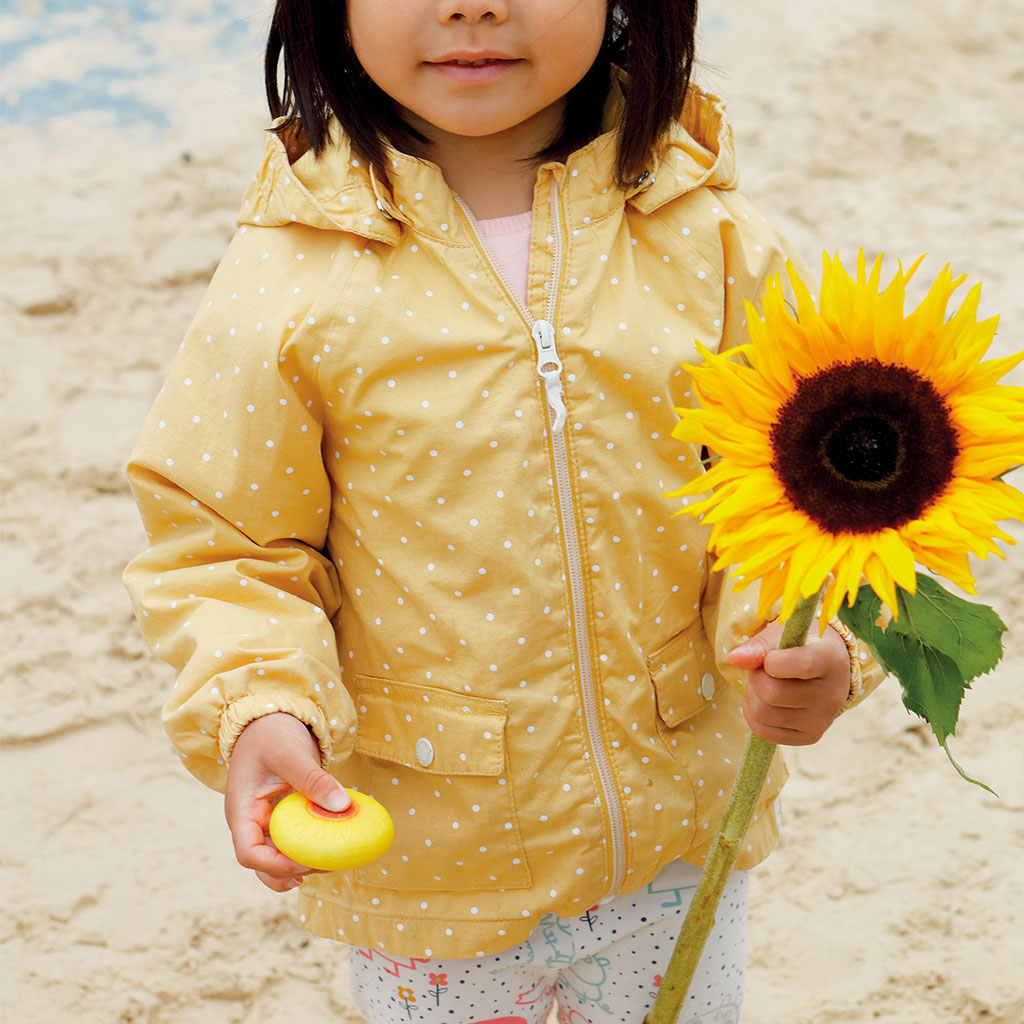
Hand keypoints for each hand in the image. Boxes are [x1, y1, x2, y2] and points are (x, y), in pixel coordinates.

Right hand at [224, 712, 348, 891]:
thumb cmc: (270, 733)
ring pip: (283, 856)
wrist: (269, 720)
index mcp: (242, 811)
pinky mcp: (287, 816)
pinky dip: (317, 842)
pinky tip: (339, 839)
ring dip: (308, 860)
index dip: (275, 865)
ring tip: (338, 857)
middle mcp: (252, 823)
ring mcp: (269, 821)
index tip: (306, 861)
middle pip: (265, 865)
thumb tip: (342, 806)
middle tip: (329, 864)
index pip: (248, 853)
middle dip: (294, 870)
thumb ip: (312, 778)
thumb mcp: (289, 752)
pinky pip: (299, 837)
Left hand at [728, 623, 849, 745]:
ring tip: (764, 683)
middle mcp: (833, 694)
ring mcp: (823, 720)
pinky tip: (764, 701)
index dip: (772, 661)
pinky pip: (764, 732)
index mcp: (831, 660)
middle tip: (760, 669)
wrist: (824, 667)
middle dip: (756, 678)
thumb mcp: (781, 635)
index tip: (770, 657)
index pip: (801, 665)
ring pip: (763, 714)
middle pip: (772, 693)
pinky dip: (753, 715)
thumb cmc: (798, 645)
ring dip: (752, 696)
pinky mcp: (810, 737)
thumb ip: (759, 646)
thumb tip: (734, 659)